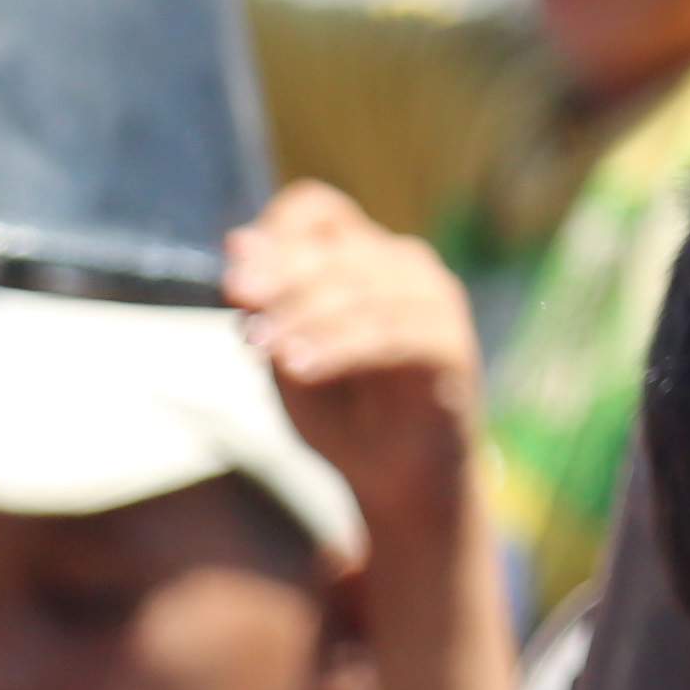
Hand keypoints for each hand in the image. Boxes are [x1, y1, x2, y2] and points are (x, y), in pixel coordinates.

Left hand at [226, 183, 480, 542]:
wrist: (395, 480)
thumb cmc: (340, 411)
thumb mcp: (286, 352)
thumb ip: (266, 303)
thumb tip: (236, 241)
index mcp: (361, 256)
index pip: (317, 209)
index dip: (274, 236)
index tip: (237, 286)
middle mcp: (404, 266)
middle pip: (336, 250)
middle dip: (282, 284)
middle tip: (246, 328)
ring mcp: (436, 303)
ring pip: (364, 289)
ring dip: (306, 318)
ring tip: (264, 352)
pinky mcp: (453, 347)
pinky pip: (394, 334)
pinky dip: (340, 347)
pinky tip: (298, 368)